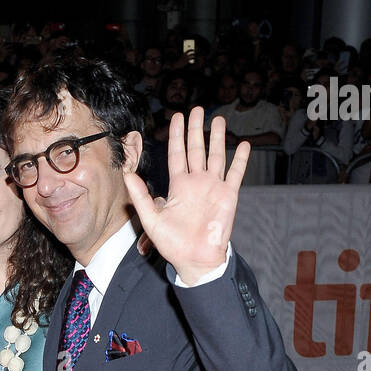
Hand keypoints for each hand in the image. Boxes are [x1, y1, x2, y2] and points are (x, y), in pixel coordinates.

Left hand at [122, 110, 248, 283]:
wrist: (194, 261)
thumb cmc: (172, 244)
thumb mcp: (151, 219)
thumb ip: (140, 196)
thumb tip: (126, 174)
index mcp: (178, 186)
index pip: (177, 154)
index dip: (177, 136)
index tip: (177, 117)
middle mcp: (196, 183)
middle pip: (196, 149)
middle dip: (196, 129)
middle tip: (198, 109)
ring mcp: (213, 188)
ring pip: (216, 156)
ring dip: (217, 138)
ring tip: (218, 120)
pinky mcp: (228, 196)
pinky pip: (235, 174)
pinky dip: (240, 160)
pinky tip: (243, 145)